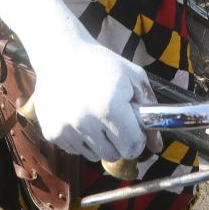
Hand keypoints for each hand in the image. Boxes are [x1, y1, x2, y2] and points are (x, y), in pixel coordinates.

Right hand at [30, 40, 157, 162]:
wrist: (61, 54)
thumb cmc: (102, 64)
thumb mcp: (134, 77)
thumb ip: (150, 110)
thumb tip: (157, 146)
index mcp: (110, 107)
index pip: (132, 147)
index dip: (137, 139)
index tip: (134, 129)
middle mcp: (86, 121)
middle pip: (113, 155)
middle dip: (119, 141)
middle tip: (115, 120)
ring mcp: (66, 128)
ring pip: (94, 155)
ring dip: (99, 142)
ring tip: (95, 115)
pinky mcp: (51, 132)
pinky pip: (75, 150)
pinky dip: (81, 138)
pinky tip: (79, 116)